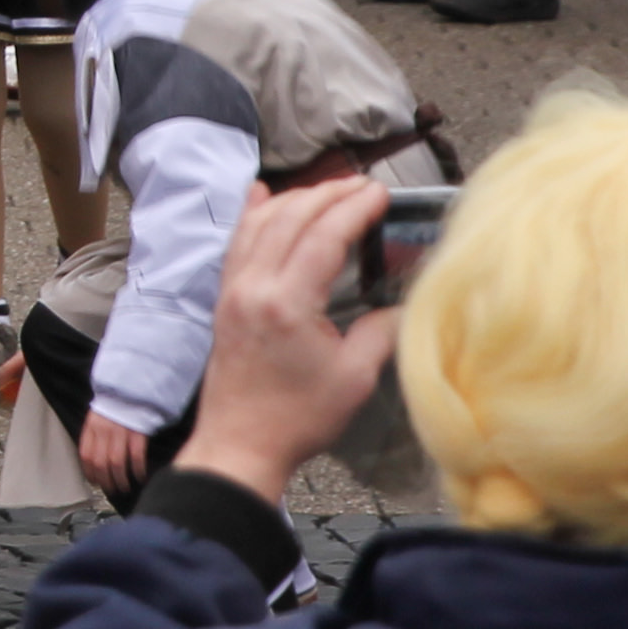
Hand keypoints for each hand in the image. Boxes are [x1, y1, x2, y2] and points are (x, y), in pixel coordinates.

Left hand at [78, 408, 158, 495]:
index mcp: (91, 428)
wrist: (131, 390)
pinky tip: (139, 477)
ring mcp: (121, 432)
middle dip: (106, 481)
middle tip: (111, 491)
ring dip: (120, 480)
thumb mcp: (97, 418)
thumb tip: (93, 461)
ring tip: (124, 488)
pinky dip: (137, 470)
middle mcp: (104, 431)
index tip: (95, 483)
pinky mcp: (138, 432)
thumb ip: (93, 437)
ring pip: (117, 463)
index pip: (86, 455)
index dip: (89, 472)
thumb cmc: (114, 407)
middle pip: (101, 463)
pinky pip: (136, 456)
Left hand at [169, 178, 406, 505]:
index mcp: (285, 301)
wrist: (240, 443)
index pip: (323, 235)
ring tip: (329, 189)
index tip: (380, 192)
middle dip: (328, 194)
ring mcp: (232, 289)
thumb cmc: (298, 416)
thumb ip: (380, 330)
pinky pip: (237, 241)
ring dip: (294, 199)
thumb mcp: (354, 375)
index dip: (354, 207)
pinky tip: (260, 193)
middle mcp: (252, 285)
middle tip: (363, 185)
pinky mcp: (223, 298)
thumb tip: (404, 303)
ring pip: (259, 223)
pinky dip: (252, 213)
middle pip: (289, 218)